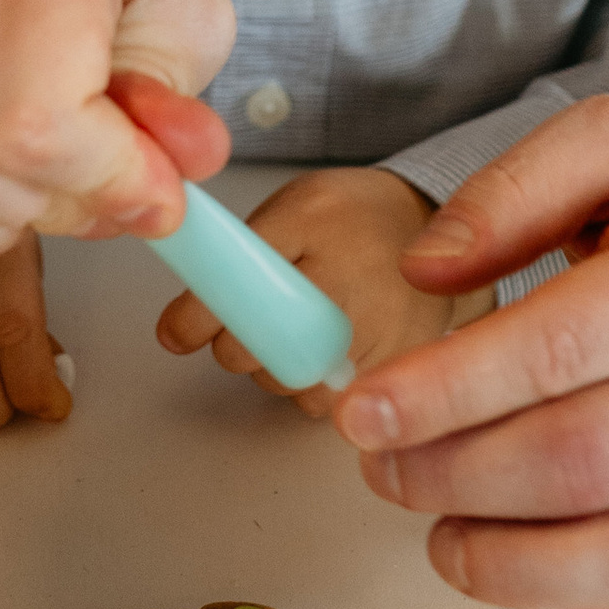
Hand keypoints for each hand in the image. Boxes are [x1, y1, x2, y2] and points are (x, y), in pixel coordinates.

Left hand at [156, 166, 457, 417]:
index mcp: (312, 218)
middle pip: (254, 344)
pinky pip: (328, 401)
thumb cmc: (352, 218)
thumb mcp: (293, 208)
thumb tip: (179, 324)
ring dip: (273, 370)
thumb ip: (239, 254)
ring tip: (298, 334)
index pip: (236, 278)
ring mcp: (379, 322)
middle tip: (247, 328)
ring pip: (286, 381)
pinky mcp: (400, 363)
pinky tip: (325, 354)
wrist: (432, 229)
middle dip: (234, 345)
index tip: (175, 333)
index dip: (194, 317)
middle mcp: (348, 270)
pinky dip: (313, 387)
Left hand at [331, 99, 608, 608]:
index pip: (560, 348)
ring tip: (441, 532)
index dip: (445, 389)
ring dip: (503, 567)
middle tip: (383, 466)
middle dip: (452, 477)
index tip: (362, 408)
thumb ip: (514, 190)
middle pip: (582, 464)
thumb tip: (425, 268)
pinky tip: (536, 577)